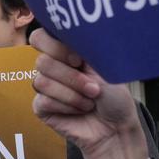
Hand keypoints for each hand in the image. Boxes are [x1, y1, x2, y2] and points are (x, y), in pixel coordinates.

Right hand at [30, 29, 147, 158]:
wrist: (117, 128)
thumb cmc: (115, 96)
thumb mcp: (105, 66)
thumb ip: (84, 47)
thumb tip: (70, 30)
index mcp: (66, 51)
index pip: (40, 37)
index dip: (55, 47)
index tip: (79, 60)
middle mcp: (54, 67)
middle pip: (42, 61)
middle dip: (71, 78)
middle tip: (93, 88)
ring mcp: (46, 87)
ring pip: (41, 82)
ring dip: (72, 94)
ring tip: (90, 101)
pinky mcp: (42, 108)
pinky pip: (42, 101)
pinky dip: (66, 107)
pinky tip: (79, 110)